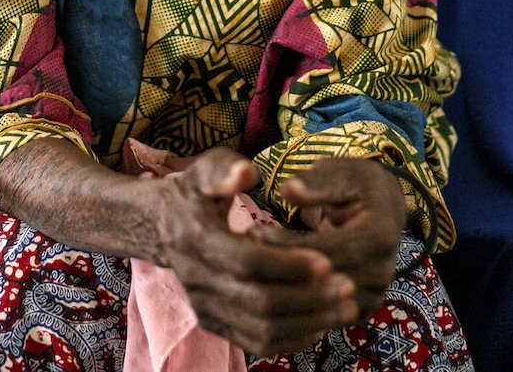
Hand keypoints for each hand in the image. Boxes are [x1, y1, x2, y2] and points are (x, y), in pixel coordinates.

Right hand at [153, 148, 358, 356]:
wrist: (163, 226)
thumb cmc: (195, 192)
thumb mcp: (205, 170)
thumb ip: (224, 168)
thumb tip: (247, 173)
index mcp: (196, 240)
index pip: (248, 262)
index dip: (289, 265)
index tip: (328, 261)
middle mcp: (196, 282)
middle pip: (259, 302)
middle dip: (309, 298)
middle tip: (349, 287)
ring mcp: (205, 308)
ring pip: (261, 330)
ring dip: (308, 323)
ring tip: (346, 309)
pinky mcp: (215, 324)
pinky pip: (257, 342)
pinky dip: (292, 338)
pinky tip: (322, 322)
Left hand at [262, 157, 408, 319]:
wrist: (383, 208)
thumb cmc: (356, 184)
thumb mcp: (340, 172)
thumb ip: (316, 182)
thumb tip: (287, 190)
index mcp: (381, 234)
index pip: (328, 248)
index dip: (288, 243)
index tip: (255, 231)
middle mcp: (383, 271)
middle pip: (323, 280)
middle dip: (280, 267)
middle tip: (244, 250)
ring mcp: (373, 295)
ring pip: (320, 303)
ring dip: (283, 286)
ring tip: (250, 266)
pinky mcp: (359, 309)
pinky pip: (322, 314)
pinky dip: (294, 302)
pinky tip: (268, 283)